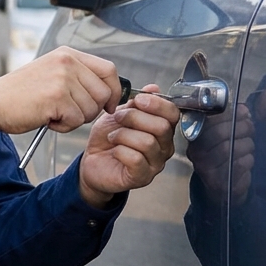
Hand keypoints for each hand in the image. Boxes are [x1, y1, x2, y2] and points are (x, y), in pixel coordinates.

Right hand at [0, 46, 121, 138]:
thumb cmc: (19, 94)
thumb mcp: (51, 73)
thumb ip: (78, 76)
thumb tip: (109, 92)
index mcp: (67, 54)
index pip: (109, 69)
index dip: (114, 90)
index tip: (109, 104)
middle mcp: (67, 62)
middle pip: (104, 92)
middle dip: (91, 110)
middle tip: (68, 112)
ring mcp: (62, 79)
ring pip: (91, 109)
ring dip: (74, 119)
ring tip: (52, 113)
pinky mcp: (56, 98)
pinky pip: (76, 120)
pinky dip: (63, 126)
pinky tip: (46, 118)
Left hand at [78, 85, 179, 207]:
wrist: (92, 162)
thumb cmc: (107, 139)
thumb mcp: (119, 114)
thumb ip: (136, 103)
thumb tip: (153, 88)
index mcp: (162, 129)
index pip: (173, 114)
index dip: (157, 104)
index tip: (137, 99)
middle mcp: (164, 147)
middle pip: (161, 127)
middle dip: (134, 117)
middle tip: (117, 118)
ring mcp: (155, 164)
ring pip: (147, 142)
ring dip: (123, 135)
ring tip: (112, 136)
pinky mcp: (142, 177)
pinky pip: (136, 159)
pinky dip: (120, 151)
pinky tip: (114, 150)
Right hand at [186, 104, 253, 206]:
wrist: (220, 186)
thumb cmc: (223, 154)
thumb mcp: (221, 134)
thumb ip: (229, 119)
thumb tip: (243, 108)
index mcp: (194, 137)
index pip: (209, 121)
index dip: (229, 114)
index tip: (244, 112)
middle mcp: (196, 154)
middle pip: (220, 134)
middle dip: (241, 127)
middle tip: (251, 127)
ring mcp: (206, 170)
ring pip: (230, 149)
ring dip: (247, 144)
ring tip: (250, 144)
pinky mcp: (219, 183)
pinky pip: (239, 165)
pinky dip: (249, 159)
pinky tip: (249, 158)